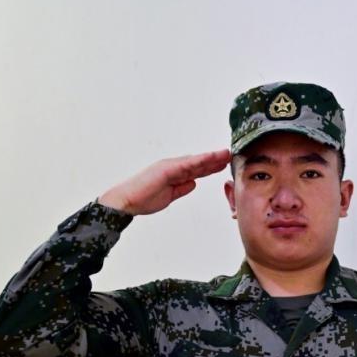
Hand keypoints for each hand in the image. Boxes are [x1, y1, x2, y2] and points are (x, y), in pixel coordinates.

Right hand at [98, 148, 231, 215]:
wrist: (127, 202)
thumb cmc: (143, 199)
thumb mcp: (169, 196)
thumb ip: (181, 189)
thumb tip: (194, 183)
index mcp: (174, 174)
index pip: (196, 170)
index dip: (210, 167)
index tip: (223, 164)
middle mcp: (172, 167)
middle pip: (198, 163)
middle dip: (214, 160)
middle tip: (229, 154)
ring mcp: (169, 166)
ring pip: (194, 161)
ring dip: (210, 157)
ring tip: (225, 154)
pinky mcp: (165, 169)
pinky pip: (186, 165)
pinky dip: (199, 161)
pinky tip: (210, 159)